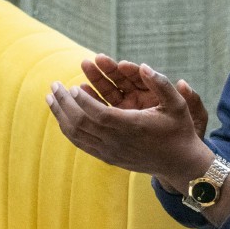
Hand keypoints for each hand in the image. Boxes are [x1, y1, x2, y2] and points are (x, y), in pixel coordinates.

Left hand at [47, 61, 208, 177]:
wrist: (179, 163)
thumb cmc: (179, 130)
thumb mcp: (178, 105)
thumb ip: (161, 84)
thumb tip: (143, 65)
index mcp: (133, 127)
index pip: (99, 114)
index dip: (83, 101)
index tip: (73, 86)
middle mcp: (118, 141)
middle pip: (82, 123)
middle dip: (65, 103)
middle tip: (54, 85)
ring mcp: (110, 152)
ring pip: (77, 135)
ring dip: (61, 115)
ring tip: (50, 98)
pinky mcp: (107, 158)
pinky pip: (81, 143)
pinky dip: (68, 128)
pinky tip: (61, 115)